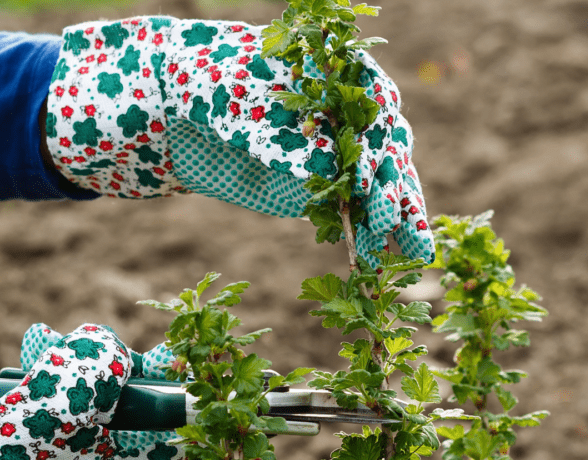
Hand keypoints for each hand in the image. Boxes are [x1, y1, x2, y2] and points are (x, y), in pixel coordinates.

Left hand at [44, 17, 433, 263]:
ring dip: (399, 219)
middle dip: (395, 190)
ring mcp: (338, 147)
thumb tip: (316, 170)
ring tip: (412, 255)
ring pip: (381, 183)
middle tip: (392, 228)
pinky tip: (382, 259)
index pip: (374, 109)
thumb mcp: (242, 106)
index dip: (377, 146)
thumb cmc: (211, 86)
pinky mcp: (321, 182)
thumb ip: (280, 137)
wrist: (175, 107)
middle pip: (387, 150)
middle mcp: (348, 110)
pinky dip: (368, 233)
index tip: (371, 182)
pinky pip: (353, 208)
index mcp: (338, 71)